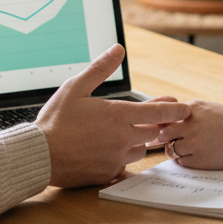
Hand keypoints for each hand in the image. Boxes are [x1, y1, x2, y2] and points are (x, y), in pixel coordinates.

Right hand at [35, 45, 190, 187]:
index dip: (174, 109)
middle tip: (155, 118)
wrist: (38, 155)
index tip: (185, 107)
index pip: (158, 113)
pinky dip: (121, 158)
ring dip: (138, 141)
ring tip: (125, 133)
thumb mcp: (76, 87)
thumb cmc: (56, 120)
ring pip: (140, 150)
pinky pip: (123, 166)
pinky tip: (110, 151)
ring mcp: (116, 158)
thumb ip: (101, 68)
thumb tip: (118, 48)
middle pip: (152, 132)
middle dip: (154, 124)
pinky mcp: (107, 174)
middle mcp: (122, 139)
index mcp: (119, 116)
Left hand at [156, 101, 222, 168]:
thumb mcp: (213, 110)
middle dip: (166, 138)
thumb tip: (172, 123)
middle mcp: (190, 123)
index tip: (167, 129)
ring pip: (170, 148)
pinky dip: (186, 161)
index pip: (165, 115)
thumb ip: (193, 114)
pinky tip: (199, 157)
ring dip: (176, 150)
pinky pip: (182, 162)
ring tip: (191, 150)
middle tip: (173, 141)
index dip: (164, 124)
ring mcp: (194, 142)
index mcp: (193, 107)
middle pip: (162, 132)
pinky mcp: (200, 160)